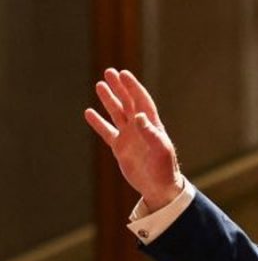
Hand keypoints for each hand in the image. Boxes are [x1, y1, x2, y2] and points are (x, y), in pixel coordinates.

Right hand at [84, 68, 182, 211]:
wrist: (159, 188)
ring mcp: (129, 138)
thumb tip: (140, 116)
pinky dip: (98, 123)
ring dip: (108, 100)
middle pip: (128, 103)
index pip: (142, 101)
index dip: (133, 87)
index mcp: (152, 125)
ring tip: (99, 85)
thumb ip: (150, 133)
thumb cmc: (164, 169)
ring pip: (117, 114)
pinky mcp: (120, 149)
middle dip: (119, 88)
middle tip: (109, 72)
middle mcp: (140, 128)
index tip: (124, 74)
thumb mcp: (160, 150)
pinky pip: (107, 132)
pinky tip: (89, 113)